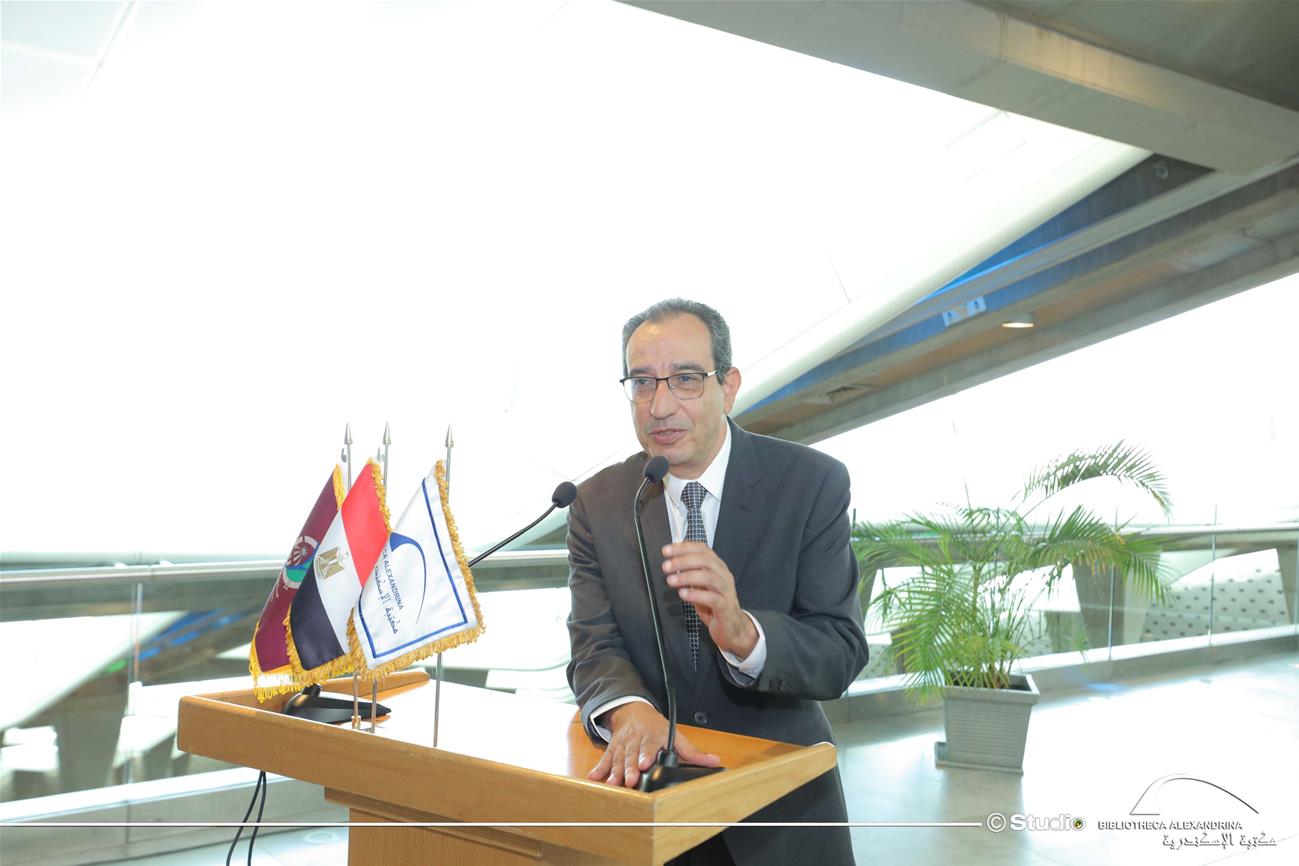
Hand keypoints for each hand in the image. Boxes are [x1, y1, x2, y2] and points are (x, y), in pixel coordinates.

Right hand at [588, 702, 719, 788]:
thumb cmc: (656, 727)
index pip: (649, 745)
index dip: (646, 754)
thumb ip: (692, 752)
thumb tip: (713, 761)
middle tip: (629, 779)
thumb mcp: (675, 735)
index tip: (644, 763)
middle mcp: (636, 741)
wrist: (633, 711)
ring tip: (613, 784)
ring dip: (614, 772)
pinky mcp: (612, 749)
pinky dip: (599, 769)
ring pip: (618, 759)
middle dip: (629, 768)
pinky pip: (605, 759)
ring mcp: (623, 745)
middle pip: (631, 755)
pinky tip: (594, 779)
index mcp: (652, 736)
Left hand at [662, 541, 757, 658]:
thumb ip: (690, 572)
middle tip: (666, 566)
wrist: (732, 627)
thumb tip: (673, 559)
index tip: (666, 551)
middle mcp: (724, 575)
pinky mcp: (725, 607)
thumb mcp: (700, 585)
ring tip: (671, 581)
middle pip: (705, 560)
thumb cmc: (714, 605)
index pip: (702, 549)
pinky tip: (683, 594)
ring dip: (687, 576)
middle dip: (683, 561)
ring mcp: (726, 591)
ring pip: (709, 577)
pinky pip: (712, 598)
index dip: (683, 548)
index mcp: (718, 567)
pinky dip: (696, 594)